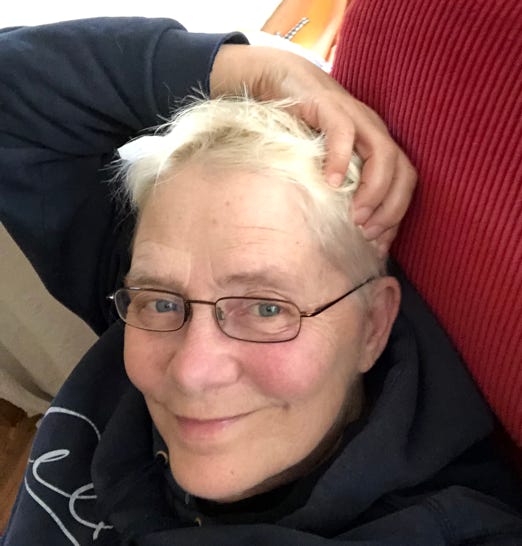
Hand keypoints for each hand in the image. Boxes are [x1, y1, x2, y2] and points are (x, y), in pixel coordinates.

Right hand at [210, 45, 416, 253]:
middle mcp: (374, 131)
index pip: (404, 183)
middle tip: (367, 233)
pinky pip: (344, 133)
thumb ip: (339, 187)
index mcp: (377, 145)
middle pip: (403, 171)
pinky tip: (330, 184)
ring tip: (355, 217)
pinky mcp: (329, 106)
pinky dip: (341, 160)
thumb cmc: (303, 129)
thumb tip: (345, 227)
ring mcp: (355, 116)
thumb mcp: (325, 163)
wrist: (281, 82)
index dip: (396, 215)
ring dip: (374, 191)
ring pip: (384, 154)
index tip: (378, 244)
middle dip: (391, 208)